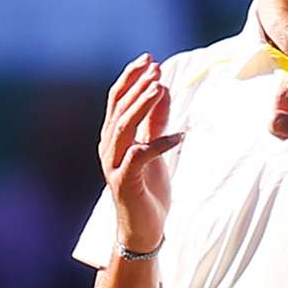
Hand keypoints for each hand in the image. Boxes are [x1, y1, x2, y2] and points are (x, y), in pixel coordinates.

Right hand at [98, 53, 182, 251]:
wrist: (144, 228)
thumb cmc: (148, 187)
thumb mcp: (155, 147)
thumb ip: (156, 120)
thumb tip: (163, 88)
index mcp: (113, 136)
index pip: (117, 99)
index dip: (131, 77)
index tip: (150, 59)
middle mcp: (108, 147)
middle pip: (119, 108)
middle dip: (137, 85)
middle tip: (156, 68)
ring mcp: (113, 164)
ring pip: (124, 127)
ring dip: (142, 106)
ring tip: (159, 87)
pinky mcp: (124, 181)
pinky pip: (140, 156)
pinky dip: (160, 143)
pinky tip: (179, 134)